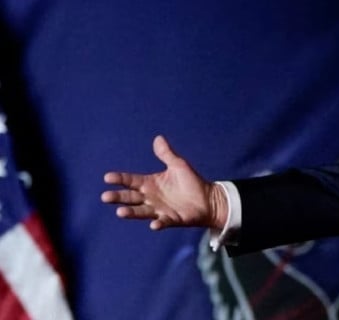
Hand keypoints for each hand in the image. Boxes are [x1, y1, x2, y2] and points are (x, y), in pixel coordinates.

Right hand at [100, 135, 227, 229]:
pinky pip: (163, 222)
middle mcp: (151, 198)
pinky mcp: (172, 219)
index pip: (131, 181)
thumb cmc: (191, 182)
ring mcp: (160, 210)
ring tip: (120, 212)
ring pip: (142, 212)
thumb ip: (166, 154)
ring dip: (131, 213)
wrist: (208, 199)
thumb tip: (158, 138)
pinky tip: (154, 224)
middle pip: (131, 198)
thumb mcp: (178, 165)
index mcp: (150, 184)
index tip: (107, 177)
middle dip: (118, 198)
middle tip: (105, 197)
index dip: (120, 179)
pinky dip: (158, 223)